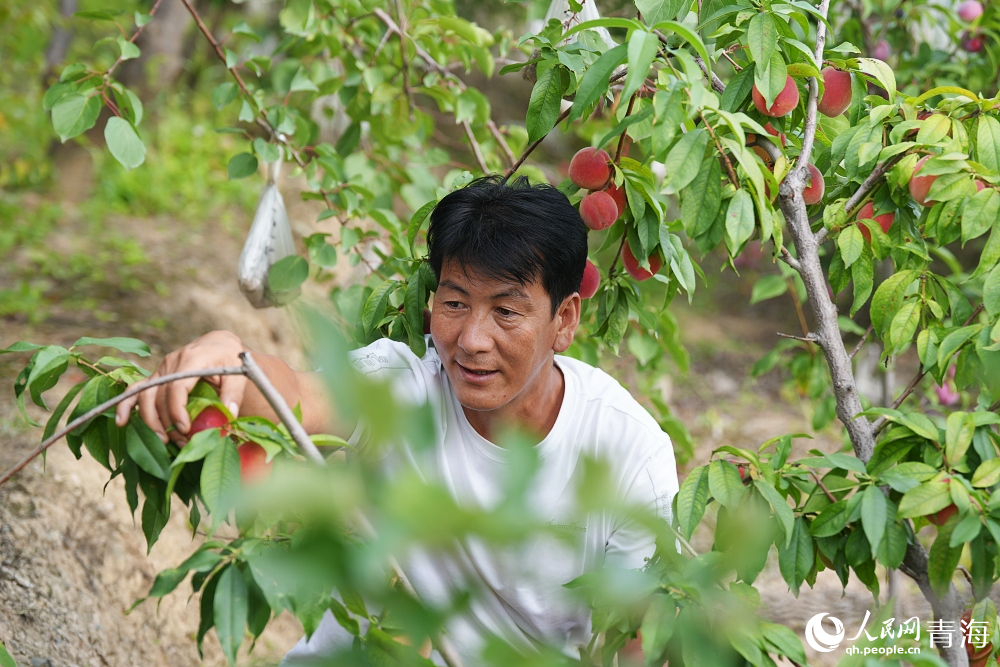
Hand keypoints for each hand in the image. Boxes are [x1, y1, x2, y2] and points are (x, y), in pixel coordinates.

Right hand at [115, 330, 247, 444]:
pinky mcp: (157, 376)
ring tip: (163, 440)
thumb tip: (229, 415)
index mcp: (192, 359)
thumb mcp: (239, 371)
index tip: (185, 429)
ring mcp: (161, 369)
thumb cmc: (229, 358)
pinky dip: (126, 405)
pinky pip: (136, 390)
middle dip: (166, 422)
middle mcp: (172, 363)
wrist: (218, 344)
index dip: (177, 410)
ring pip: (145, 396)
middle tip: (180, 442)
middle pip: (158, 396)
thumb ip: (234, 393)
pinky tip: (122, 422)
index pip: (176, 387)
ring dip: (150, 421)